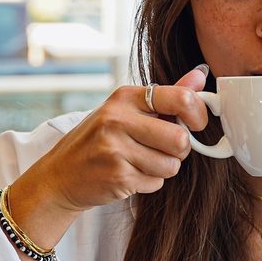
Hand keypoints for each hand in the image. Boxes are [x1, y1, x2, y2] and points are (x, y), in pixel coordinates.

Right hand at [3, 65, 210, 243]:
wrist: (60, 174)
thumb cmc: (97, 140)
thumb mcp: (126, 110)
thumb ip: (166, 96)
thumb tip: (200, 78)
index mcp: (124, 96)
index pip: (179, 99)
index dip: (197, 115)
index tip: (195, 124)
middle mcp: (117, 118)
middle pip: (180, 139)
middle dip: (179, 150)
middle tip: (163, 149)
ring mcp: (115, 148)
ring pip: (171, 165)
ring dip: (163, 169)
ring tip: (141, 162)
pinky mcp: (117, 175)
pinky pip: (156, 182)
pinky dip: (149, 182)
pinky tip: (129, 174)